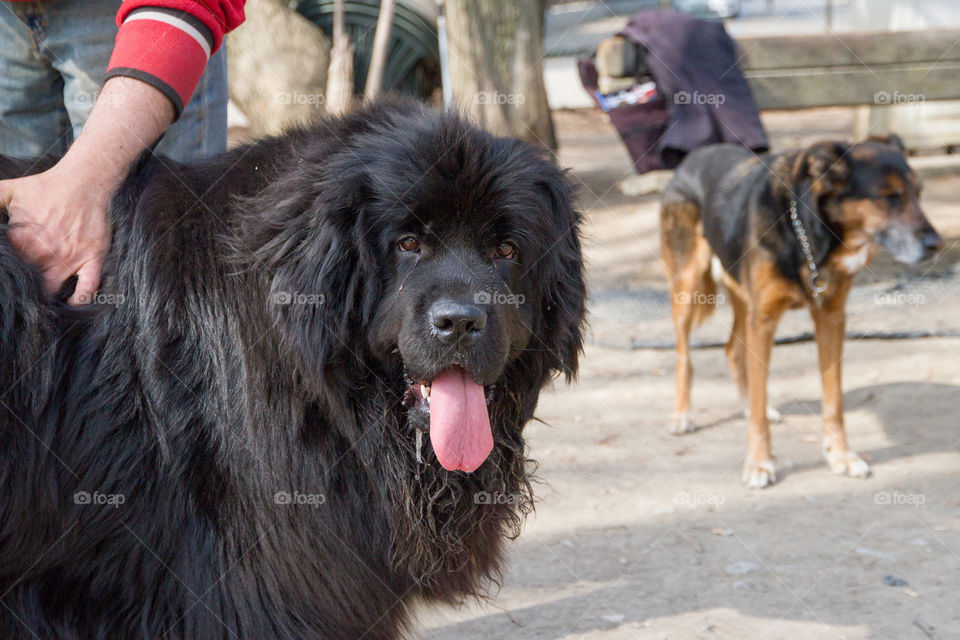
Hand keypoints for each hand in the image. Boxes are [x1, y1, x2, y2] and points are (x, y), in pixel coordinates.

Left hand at [0, 76, 173, 304]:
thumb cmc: (46, 187)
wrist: (84, 182)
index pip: (9, 269)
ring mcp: (69, 259)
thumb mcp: (8, 190)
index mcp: (20, 241)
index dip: (8, 276)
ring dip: (46, 299)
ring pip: (52, 290)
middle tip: (25, 293)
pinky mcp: (91, 259)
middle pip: (29, 284)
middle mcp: (43, 254)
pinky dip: (79, 300)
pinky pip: (87, 289)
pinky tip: (71, 303)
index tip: (9, 279)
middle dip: (26, 291)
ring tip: (41, 304)